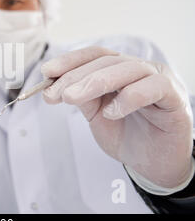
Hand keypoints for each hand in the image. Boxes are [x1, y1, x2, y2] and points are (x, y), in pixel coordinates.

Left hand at [41, 46, 192, 187]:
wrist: (152, 165)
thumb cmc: (125, 135)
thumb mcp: (95, 114)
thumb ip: (81, 97)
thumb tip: (52, 86)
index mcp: (121, 69)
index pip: (94, 55)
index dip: (70, 60)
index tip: (46, 72)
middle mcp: (141, 69)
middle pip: (106, 61)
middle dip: (75, 76)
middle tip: (54, 94)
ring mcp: (160, 81)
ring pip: (128, 69)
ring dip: (95, 82)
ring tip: (71, 99)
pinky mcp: (176, 99)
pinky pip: (154, 89)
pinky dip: (129, 98)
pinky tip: (110, 113)